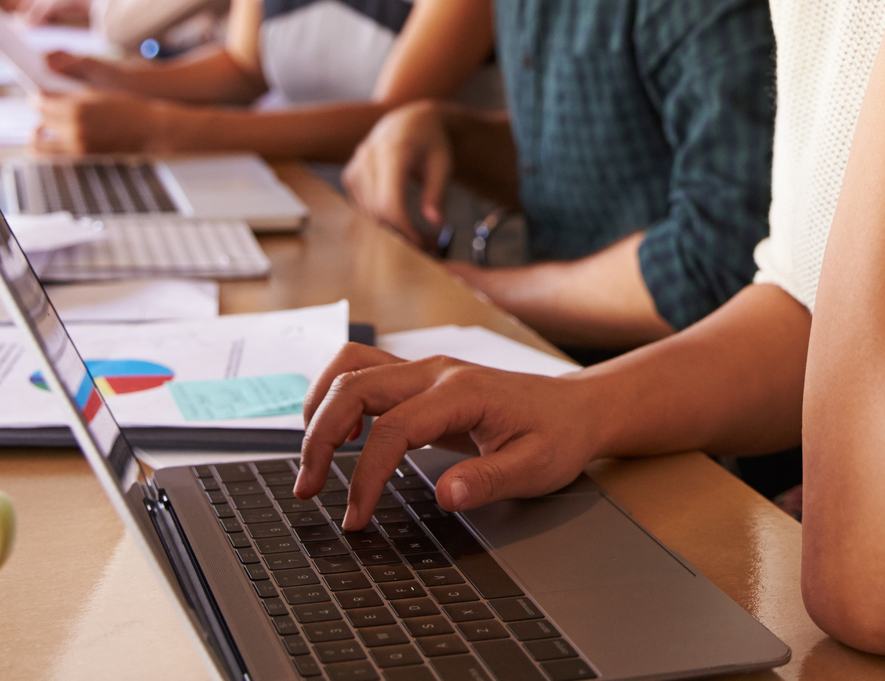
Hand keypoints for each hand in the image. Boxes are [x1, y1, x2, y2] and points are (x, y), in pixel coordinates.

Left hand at [32, 89, 161, 153]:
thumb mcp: (96, 94)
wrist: (149, 130)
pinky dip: (51, 148)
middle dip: (38, 118)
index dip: (36, 99)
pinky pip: (55, 156)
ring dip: (38, 138)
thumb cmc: (127, 108)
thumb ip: (69, 97)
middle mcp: (73, 129)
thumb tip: (46, 98)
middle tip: (43, 113)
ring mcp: (77, 147)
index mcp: (76, 108)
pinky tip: (59, 140)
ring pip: (40, 147)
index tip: (37, 97)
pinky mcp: (83, 159)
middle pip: (38, 124)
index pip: (40, 103)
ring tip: (44, 131)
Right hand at [297, 345, 603, 527]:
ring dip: (320, 409)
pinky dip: (337, 399)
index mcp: (462, 392)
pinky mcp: (419, 380)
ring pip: (350, 368)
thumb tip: (445, 496)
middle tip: (309, 488)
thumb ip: (489, 480)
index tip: (356, 517)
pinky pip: (362, 372)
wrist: (575, 408)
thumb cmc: (558, 435)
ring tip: (313, 460)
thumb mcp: (536, 467)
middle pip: (354, 386)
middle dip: (320, 436)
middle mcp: (435, 372)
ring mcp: (425, 370)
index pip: (392, 429)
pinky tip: (342, 438)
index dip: (366, 476)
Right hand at [341, 103, 453, 247]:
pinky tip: (401, 225)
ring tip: (419, 235)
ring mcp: (355, 167)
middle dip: (399, 235)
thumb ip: (437, 193)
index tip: (423, 242)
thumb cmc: (429, 141)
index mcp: (393, 151)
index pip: (388, 202)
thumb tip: (435, 222)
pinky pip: (362, 209)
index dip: (404, 228)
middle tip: (425, 245)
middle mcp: (368, 157)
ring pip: (367, 215)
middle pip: (375, 212)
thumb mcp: (442, 164)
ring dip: (390, 231)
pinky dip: (380, 222)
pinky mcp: (350, 177)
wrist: (410, 121)